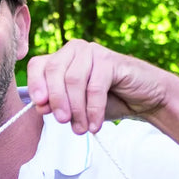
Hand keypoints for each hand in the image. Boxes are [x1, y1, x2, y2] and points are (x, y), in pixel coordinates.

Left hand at [26, 40, 169, 133]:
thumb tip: (40, 106)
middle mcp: (75, 50)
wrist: (143, 99)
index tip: (40, 106)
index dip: (35, 84)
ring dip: (76, 109)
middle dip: (56, 100)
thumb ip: (57, 105)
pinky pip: (94, 87)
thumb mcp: (76, 107)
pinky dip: (93, 110)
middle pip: (54, 71)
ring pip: (73, 80)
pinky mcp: (110, 60)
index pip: (38, 65)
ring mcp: (93, 52)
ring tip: (81, 129)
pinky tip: (95, 125)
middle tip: (63, 122)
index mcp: (61, 58)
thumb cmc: (107, 101)